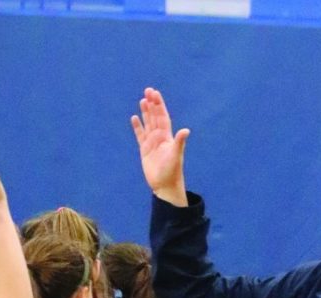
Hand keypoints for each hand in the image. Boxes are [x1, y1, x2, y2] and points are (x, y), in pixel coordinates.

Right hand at [131, 87, 189, 201]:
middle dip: (152, 104)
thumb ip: (179, 142)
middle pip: (155, 117)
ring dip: (146, 113)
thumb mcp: (176, 155)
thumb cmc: (172, 172)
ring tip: (143, 100)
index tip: (155, 93)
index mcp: (167, 137)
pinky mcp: (145, 150)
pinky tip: (134, 118)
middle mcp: (160, 138)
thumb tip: (186, 130)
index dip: (159, 105)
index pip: (162, 116)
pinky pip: (140, 135)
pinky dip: (137, 127)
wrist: (165, 186)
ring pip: (148, 124)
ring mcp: (152, 143)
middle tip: (148, 90)